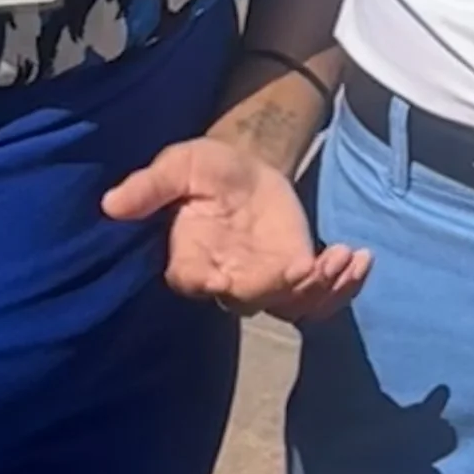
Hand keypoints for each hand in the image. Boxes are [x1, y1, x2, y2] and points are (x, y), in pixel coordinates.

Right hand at [102, 135, 369, 321]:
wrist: (244, 167)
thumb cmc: (206, 169)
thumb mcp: (179, 166)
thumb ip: (151, 186)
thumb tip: (111, 204)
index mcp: (190, 259)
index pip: (198, 282)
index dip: (220, 282)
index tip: (240, 271)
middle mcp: (227, 279)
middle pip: (254, 301)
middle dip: (287, 288)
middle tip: (315, 264)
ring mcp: (264, 282)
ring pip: (293, 307)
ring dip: (325, 292)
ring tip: (346, 258)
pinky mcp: (295, 274)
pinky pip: (319, 298)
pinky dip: (344, 287)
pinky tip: (362, 258)